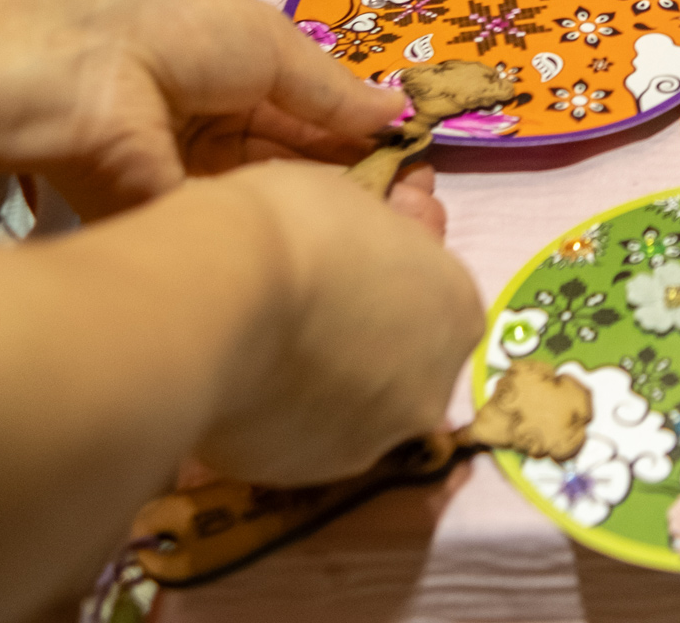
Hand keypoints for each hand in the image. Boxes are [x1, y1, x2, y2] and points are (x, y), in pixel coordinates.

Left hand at [25, 0, 419, 216]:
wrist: (81, 70)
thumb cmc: (176, 32)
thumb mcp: (270, 42)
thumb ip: (332, 90)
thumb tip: (399, 112)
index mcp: (239, 82)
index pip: (315, 120)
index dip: (365, 137)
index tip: (419, 159)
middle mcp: (221, 138)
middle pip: (302, 168)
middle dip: (360, 180)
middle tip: (422, 201)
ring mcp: (199, 189)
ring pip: (281, 206)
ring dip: (335, 212)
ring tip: (398, 220)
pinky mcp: (177, 231)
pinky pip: (243, 238)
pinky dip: (294, 238)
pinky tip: (348, 241)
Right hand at [192, 161, 483, 483]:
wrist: (220, 295)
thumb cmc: (293, 225)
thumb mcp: (352, 202)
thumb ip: (375, 238)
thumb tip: (375, 238)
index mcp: (459, 314)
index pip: (433, 301)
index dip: (386, 281)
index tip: (343, 268)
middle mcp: (432, 388)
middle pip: (400, 366)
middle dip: (360, 344)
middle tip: (301, 315)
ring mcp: (371, 441)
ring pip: (349, 413)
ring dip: (319, 389)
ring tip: (261, 352)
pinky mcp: (304, 478)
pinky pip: (293, 442)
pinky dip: (273, 420)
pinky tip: (238, 386)